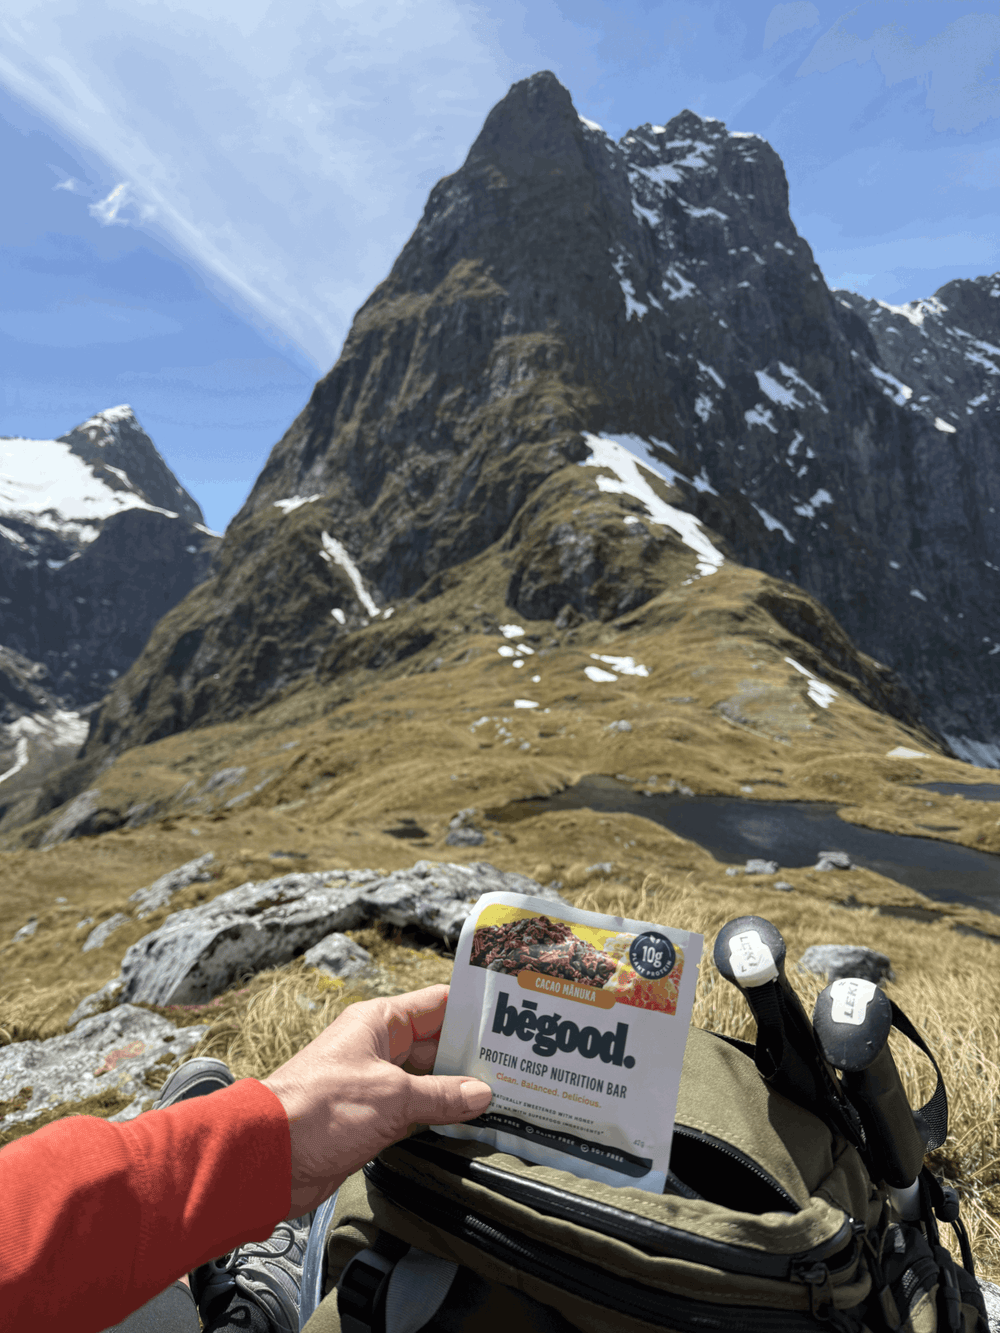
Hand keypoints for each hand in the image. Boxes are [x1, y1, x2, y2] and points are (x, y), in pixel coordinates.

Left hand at [262, 983, 490, 1217]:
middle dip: (473, 1056)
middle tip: (518, 1065)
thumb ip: (441, 1095)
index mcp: (380, 1022)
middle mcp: (379, 1047)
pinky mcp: (372, 1118)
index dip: (474, 1010)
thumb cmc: (320, 1111)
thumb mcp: (391, 1097)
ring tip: (505, 1095)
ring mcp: (375, 1083)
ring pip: (428, 1080)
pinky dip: (440, 1116)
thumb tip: (482, 1093)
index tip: (511, 1017)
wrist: (269, 1157)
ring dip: (459, 1090)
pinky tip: (470, 1124)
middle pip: (437, 1044)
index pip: (438, 1005)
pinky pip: (415, 1110)